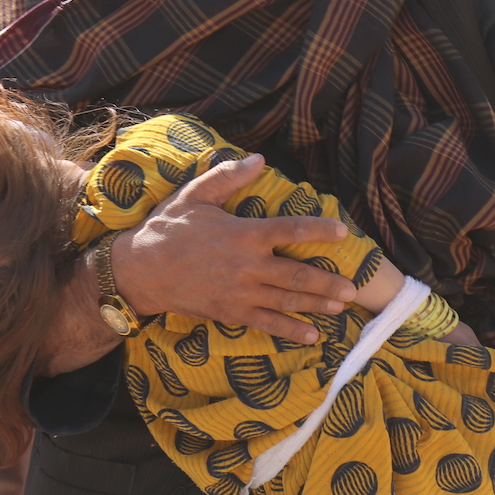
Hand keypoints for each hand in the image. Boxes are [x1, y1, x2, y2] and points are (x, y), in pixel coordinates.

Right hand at [110, 154, 358, 344]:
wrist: (141, 271)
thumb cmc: (169, 229)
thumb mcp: (195, 195)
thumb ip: (227, 176)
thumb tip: (258, 159)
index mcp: (243, 234)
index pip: (290, 231)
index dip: (319, 231)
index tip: (342, 232)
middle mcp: (247, 266)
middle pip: (296, 275)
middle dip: (328, 282)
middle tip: (354, 287)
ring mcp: (240, 293)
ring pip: (286, 301)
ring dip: (317, 305)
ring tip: (342, 307)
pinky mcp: (230, 312)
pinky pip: (266, 323)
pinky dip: (289, 330)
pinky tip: (311, 335)